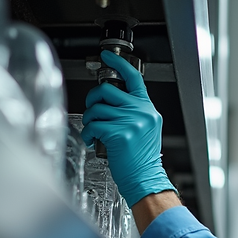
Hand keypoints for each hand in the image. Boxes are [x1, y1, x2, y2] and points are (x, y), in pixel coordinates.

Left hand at [82, 51, 176, 205]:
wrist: (145, 179)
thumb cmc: (141, 159)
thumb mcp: (145, 130)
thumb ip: (133, 113)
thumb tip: (110, 102)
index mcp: (148, 109)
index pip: (133, 78)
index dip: (118, 64)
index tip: (107, 58)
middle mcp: (141, 112)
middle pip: (107, 90)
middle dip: (93, 100)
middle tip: (93, 111)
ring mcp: (132, 122)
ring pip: (97, 108)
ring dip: (90, 120)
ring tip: (94, 131)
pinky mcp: (120, 134)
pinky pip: (94, 125)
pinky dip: (89, 133)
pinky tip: (94, 140)